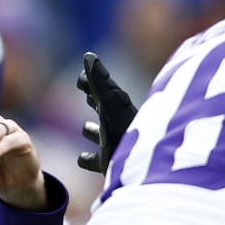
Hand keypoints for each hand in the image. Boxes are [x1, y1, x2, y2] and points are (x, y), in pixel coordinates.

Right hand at [76, 51, 138, 174]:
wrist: (143, 168)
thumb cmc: (125, 132)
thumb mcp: (109, 103)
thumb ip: (99, 81)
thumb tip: (89, 56)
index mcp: (114, 106)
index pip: (100, 87)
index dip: (91, 80)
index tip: (82, 76)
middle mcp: (114, 123)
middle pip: (102, 107)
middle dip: (94, 100)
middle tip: (88, 93)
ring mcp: (111, 143)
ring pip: (98, 133)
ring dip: (91, 130)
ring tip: (86, 129)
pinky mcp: (108, 163)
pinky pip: (93, 161)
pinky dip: (86, 159)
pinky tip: (81, 160)